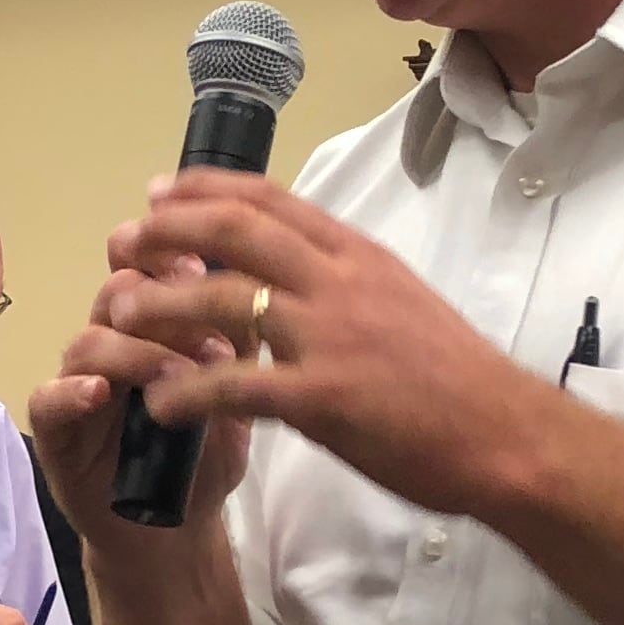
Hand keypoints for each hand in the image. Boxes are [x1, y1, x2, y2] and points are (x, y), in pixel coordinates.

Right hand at [31, 211, 264, 541]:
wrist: (173, 533)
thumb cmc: (202, 457)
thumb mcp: (236, 397)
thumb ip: (243, 347)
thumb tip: (261, 290)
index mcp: (152, 326)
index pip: (152, 266)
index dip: (173, 252)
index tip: (211, 260)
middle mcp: (111, 343)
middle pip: (118, 290)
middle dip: (157, 292)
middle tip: (201, 305)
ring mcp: (78, 384)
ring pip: (88, 340)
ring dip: (136, 350)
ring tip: (179, 373)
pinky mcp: (55, 431)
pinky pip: (49, 399)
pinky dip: (72, 391)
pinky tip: (100, 393)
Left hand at [102, 171, 557, 525]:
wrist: (507, 436)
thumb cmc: (461, 381)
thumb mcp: (404, 303)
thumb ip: (348, 284)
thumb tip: (299, 277)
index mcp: (359, 256)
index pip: (271, 199)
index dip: (205, 188)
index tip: (160, 190)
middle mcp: (339, 282)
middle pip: (233, 231)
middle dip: (167, 230)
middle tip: (122, 242)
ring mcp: (330, 337)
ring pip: (221, 300)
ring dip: (159, 305)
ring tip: (116, 315)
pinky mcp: (323, 398)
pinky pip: (235, 386)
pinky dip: (187, 390)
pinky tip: (157, 401)